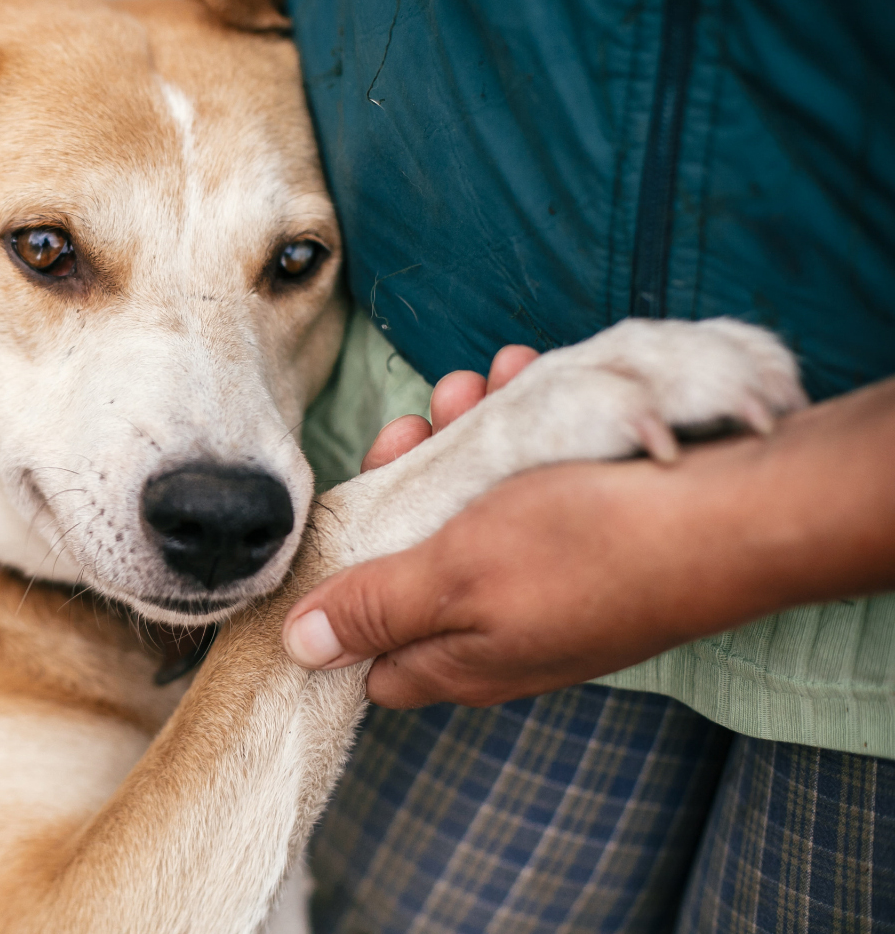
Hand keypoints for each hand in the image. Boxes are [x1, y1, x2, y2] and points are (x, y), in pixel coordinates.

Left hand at [284, 358, 894, 709]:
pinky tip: (525, 377)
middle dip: (404, 481)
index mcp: (459, 658)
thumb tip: (303, 646)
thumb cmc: (587, 549)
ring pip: (472, 507)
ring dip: (463, 438)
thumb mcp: (454, 575)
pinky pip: (530, 485)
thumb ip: (376, 608)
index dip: (342, 586)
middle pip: (415, 558)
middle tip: (415, 422)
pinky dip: (520, 431)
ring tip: (475, 383)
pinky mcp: (585, 537)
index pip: (369, 650)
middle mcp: (498, 630)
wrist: (733, 516)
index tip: (342, 513)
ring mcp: (545, 585)